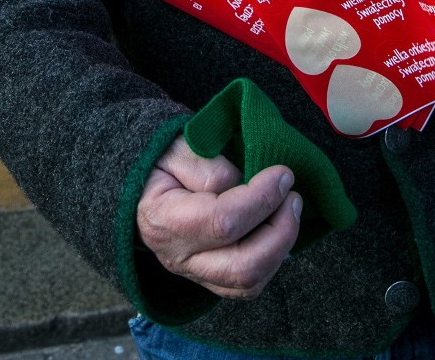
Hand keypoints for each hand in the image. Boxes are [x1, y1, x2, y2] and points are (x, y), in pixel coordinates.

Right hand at [136, 134, 301, 298]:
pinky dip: (273, 260)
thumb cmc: (160, 163)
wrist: (140, 190)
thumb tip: (241, 182)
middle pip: (242, 266)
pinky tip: (278, 229)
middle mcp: (180, 258)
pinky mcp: (211, 280)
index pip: (223, 221)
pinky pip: (248, 286)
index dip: (261, 198)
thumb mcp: (175, 148)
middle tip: (293, 197)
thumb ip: (206, 164)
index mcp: (165, 220)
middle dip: (281, 232)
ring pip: (249, 284)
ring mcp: (196, 274)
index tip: (283, 174)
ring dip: (281, 247)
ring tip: (290, 209)